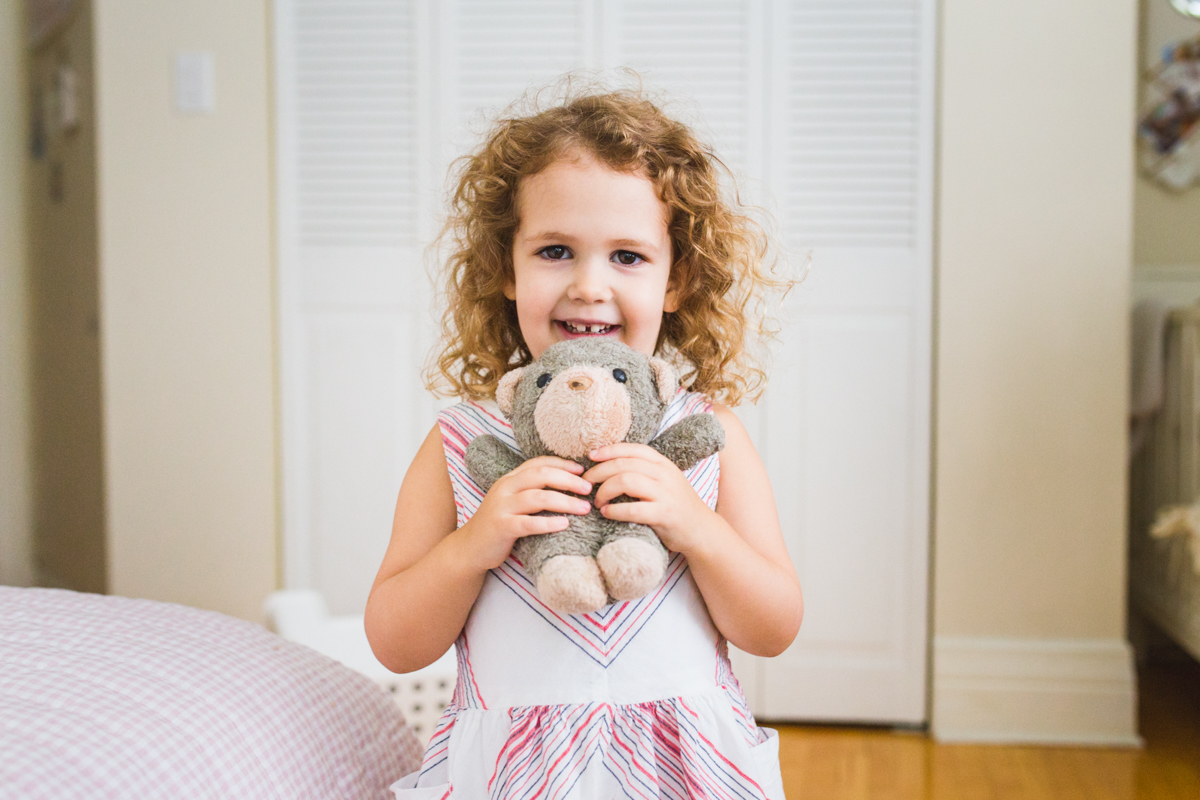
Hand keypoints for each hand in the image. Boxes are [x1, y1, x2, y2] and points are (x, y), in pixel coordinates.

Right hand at [456, 456, 592, 571]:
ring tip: (584, 508)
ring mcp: (501, 507)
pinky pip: (528, 523)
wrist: (470, 549)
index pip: (539, 463)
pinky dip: (547, 522)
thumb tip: (569, 486)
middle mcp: (505, 488)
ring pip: (538, 497)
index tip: (582, 470)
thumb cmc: (500, 525)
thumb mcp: (514, 502)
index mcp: (510, 479)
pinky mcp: (501, 527)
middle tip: (588, 489)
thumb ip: (533, 491)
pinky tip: (564, 524)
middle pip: (541, 475)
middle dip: (568, 480)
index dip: (562, 464)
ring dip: (565, 501)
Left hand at [582, 443, 713, 553]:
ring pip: (626, 481)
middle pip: (624, 464)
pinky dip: (615, 510)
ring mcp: (666, 494)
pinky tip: (606, 513)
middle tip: (586, 483)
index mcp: (663, 464)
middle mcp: (665, 475)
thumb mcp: (663, 481)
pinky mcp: (665, 515)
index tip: (591, 457)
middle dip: (599, 472)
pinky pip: (633, 509)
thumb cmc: (676, 505)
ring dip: (605, 490)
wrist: (701, 530)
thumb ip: (643, 471)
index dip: (609, 450)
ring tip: (596, 501)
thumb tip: (608, 465)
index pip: (632, 449)